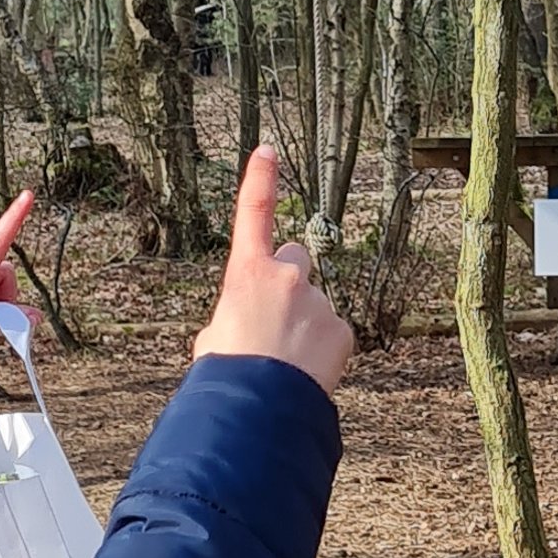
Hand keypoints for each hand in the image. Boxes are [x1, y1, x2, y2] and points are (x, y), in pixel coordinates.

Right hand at [191, 146, 354, 393]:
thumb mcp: (215, 336)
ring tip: (283, 364)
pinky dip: (321, 351)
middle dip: (289, 282)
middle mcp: (286, 277)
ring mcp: (318, 301)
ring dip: (303, 326)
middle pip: (294, 261)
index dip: (260, 179)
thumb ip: (237, 314)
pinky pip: (331, 334)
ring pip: (312, 306)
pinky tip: (304, 374)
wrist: (258, 407)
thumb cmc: (226, 375)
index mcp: (246, 273)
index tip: (267, 150)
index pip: (254, 214)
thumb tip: (249, 323)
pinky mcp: (341, 328)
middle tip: (274, 323)